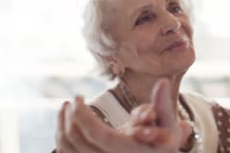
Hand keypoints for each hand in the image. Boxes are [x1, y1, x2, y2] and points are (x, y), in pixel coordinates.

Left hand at [55, 79, 189, 152]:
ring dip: (62, 126)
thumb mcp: (168, 121)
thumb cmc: (165, 137)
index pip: (98, 135)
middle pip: (78, 142)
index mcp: (131, 151)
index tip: (78, 97)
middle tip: (73, 99)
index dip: (83, 115)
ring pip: (68, 149)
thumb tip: (162, 82)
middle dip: (70, 117)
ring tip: (66, 107)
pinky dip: (61, 138)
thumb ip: (163, 104)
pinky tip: (65, 122)